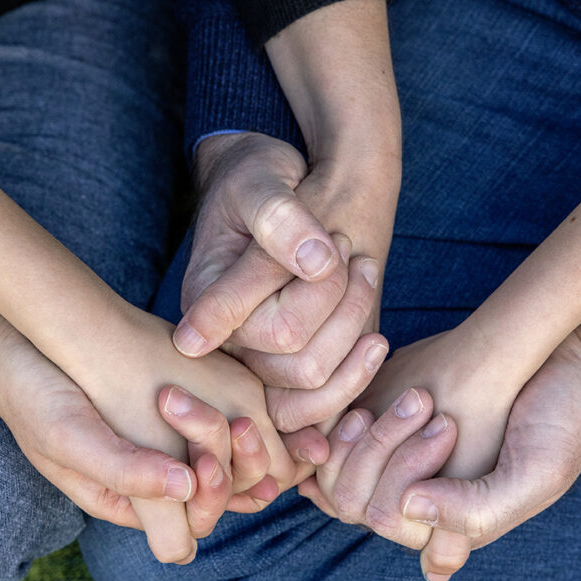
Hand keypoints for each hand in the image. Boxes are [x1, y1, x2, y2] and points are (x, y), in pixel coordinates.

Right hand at [0, 307, 292, 558]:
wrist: (18, 346)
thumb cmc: (37, 398)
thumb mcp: (70, 438)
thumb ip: (124, 470)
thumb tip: (186, 489)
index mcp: (125, 500)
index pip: (185, 528)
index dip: (209, 501)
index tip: (206, 460)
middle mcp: (147, 479)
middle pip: (210, 494)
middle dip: (230, 466)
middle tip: (236, 426)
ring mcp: (159, 445)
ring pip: (218, 460)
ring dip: (234, 441)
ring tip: (235, 412)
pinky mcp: (169, 412)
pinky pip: (213, 427)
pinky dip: (232, 419)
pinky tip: (241, 401)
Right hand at [178, 132, 394, 430]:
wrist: (270, 187)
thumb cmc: (257, 178)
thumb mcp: (260, 180)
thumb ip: (281, 218)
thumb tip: (318, 263)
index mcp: (206, 301)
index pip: (275, 329)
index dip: (320, 295)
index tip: (340, 243)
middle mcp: (226, 342)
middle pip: (301, 364)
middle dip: (341, 304)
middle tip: (345, 247)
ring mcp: (256, 360)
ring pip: (317, 384)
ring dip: (353, 327)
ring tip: (361, 269)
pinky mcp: (286, 366)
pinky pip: (324, 402)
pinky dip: (357, 371)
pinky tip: (374, 335)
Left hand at [300, 321, 580, 580]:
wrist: (569, 362)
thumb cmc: (559, 423)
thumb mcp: (535, 475)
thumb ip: (475, 511)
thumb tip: (408, 508)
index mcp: (448, 525)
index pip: (383, 515)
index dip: (401, 472)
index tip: (447, 426)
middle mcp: (417, 498)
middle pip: (350, 492)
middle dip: (383, 445)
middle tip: (427, 402)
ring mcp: (400, 458)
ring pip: (340, 459)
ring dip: (374, 423)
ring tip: (418, 394)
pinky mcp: (393, 417)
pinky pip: (341, 427)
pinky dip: (353, 405)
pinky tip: (383, 372)